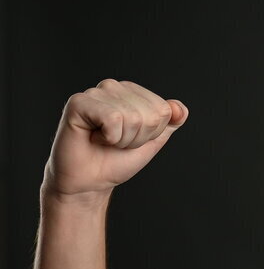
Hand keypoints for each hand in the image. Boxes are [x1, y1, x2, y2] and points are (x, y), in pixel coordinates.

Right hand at [43, 79, 187, 196]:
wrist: (90, 181)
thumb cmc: (117, 160)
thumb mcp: (152, 142)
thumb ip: (170, 124)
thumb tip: (180, 109)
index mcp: (132, 93)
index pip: (164, 111)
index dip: (152, 134)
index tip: (131, 139)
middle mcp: (114, 87)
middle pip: (152, 115)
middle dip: (138, 138)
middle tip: (116, 142)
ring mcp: (96, 92)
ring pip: (133, 118)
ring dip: (122, 140)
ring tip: (105, 141)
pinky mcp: (79, 102)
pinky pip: (113, 119)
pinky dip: (109, 137)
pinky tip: (95, 138)